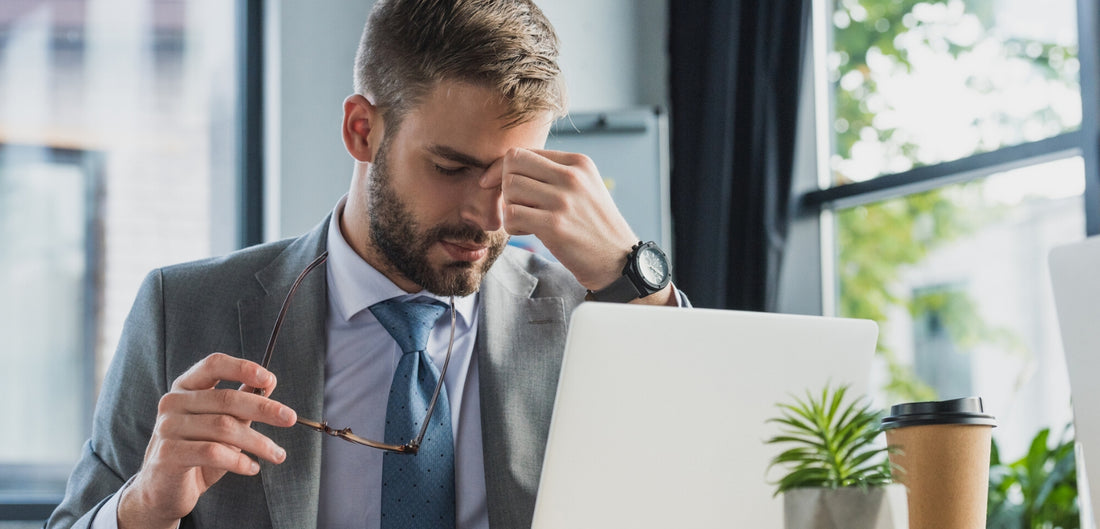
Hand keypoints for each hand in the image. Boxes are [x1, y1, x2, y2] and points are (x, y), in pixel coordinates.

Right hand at [118, 353, 296, 528]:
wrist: (163, 491)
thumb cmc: (197, 452)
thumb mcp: (221, 424)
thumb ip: (240, 403)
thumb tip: (268, 383)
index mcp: (186, 387)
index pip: (214, 365)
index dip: (243, 368)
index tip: (271, 380)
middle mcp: (173, 402)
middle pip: (227, 398)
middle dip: (264, 408)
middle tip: (290, 419)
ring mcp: (167, 427)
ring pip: (224, 427)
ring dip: (258, 442)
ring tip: (278, 454)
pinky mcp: (167, 454)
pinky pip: (213, 453)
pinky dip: (239, 461)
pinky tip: (253, 468)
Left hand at [487, 148, 637, 290]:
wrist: (618, 260)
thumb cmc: (594, 226)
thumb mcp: (584, 187)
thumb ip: (553, 173)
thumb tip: (508, 166)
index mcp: (578, 162)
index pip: (523, 152)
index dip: (502, 169)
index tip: (495, 185)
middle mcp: (571, 176)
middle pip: (512, 164)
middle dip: (503, 185)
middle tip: (515, 204)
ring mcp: (563, 200)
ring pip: (510, 188)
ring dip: (509, 206)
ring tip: (526, 220)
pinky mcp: (555, 226)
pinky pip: (512, 214)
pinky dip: (511, 225)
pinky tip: (526, 232)